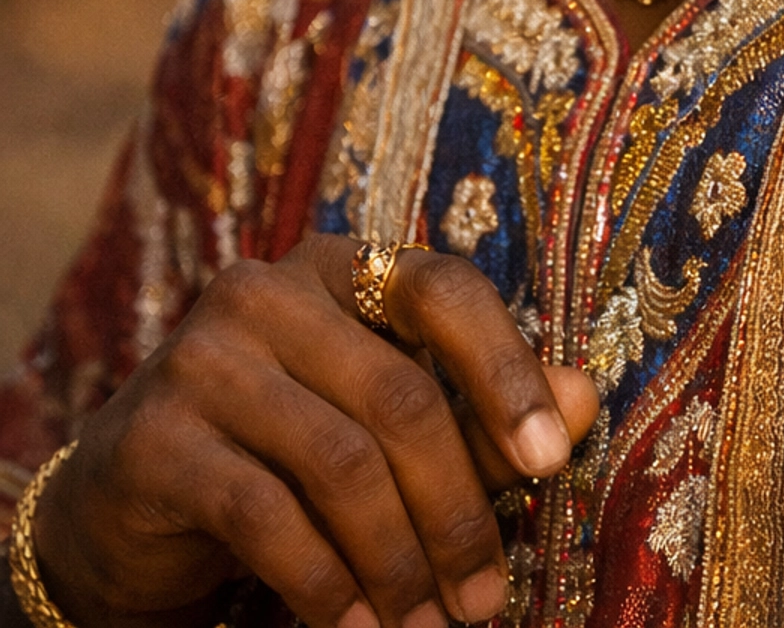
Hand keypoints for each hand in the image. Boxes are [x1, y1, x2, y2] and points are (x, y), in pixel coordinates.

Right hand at [31, 237, 599, 627]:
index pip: (444, 290)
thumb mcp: (383, 423)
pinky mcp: (157, 440)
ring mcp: (203, 359)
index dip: (506, 370)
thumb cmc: (282, 455)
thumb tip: (585, 398)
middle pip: (399, 394)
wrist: (123, 511)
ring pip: (340, 463)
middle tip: (486, 597)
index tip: (555, 459)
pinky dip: (325, 584)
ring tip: (432, 624)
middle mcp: (267, 291)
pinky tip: (356, 626)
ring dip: (399, 562)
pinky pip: (267, 518)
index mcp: (339, 266)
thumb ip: (479, 411)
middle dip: (457, 508)